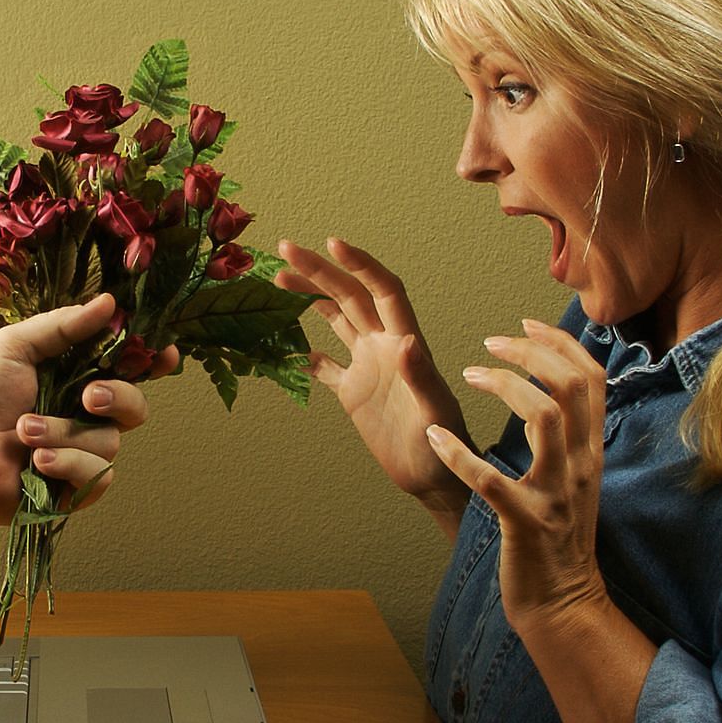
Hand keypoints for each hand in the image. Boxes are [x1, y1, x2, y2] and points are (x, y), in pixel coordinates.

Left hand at [0, 293, 178, 524]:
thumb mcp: (17, 345)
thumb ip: (65, 324)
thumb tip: (110, 302)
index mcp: (79, 377)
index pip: (131, 369)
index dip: (153, 362)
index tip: (163, 354)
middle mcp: (86, 416)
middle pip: (136, 407)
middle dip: (119, 398)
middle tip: (87, 396)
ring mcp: (81, 454)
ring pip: (110, 444)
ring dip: (65, 434)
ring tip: (23, 430)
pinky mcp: (71, 490)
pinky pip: (96, 478)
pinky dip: (66, 465)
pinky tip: (35, 460)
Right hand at [274, 237, 472, 525]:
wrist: (433, 478)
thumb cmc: (442, 446)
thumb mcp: (434, 412)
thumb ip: (421, 377)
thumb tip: (406, 342)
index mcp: (404, 343)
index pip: (383, 291)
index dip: (360, 265)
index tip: (331, 244)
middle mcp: (384, 346)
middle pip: (351, 295)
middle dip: (320, 270)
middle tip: (286, 249)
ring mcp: (367, 366)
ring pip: (336, 318)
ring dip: (311, 296)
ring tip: (279, 280)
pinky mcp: (353, 391)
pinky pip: (326, 364)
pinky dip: (306, 352)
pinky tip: (285, 343)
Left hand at [427, 319, 607, 625]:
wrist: (564, 602)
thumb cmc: (558, 537)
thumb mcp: (574, 479)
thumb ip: (565, 437)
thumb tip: (548, 393)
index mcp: (591, 450)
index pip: (591, 378)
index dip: (560, 343)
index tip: (524, 323)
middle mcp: (580, 464)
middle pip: (571, 385)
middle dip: (530, 353)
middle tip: (490, 343)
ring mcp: (555, 494)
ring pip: (544, 417)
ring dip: (503, 386)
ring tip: (469, 375)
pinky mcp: (525, 522)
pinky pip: (490, 480)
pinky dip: (458, 455)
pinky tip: (435, 438)